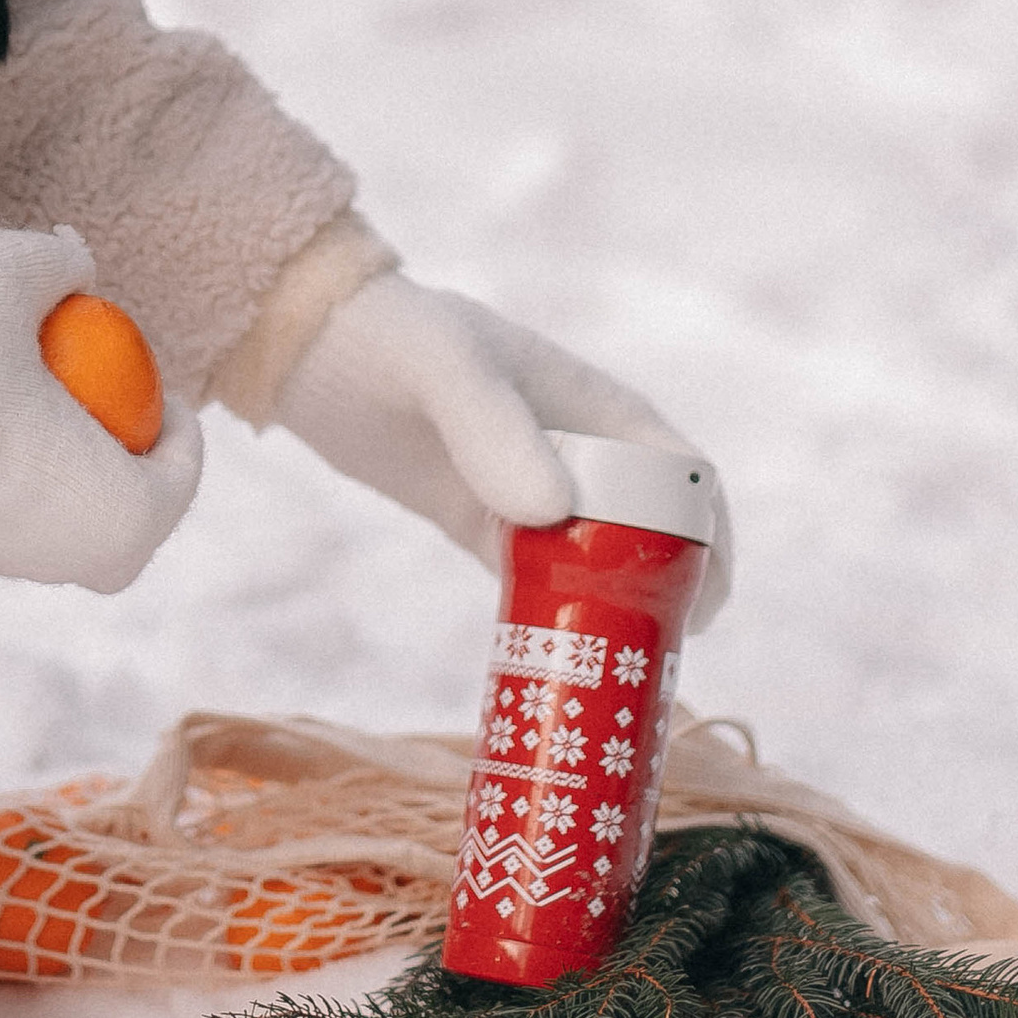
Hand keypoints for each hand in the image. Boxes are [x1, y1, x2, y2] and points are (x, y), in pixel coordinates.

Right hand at [0, 227, 202, 592]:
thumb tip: (77, 256)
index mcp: (107, 511)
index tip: (169, 400)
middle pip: (113, 540)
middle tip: (117, 425)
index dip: (185, 445)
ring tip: (43, 418)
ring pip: (42, 538)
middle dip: (127, 490)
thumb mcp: (16, 271)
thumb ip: (59, 263)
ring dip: (57, 485)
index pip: (173, 489)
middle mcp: (50, 557)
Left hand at [272, 271, 731, 623]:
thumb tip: (555, 510)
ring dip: (619, 612)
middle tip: (659, 661)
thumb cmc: (388, 338)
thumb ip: (492, 426)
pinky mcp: (482, 521)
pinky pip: (541, 578)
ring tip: (623, 678)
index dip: (708, 538)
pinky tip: (555, 667)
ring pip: (602, 561)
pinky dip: (557, 618)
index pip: (684, 475)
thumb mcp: (441, 368)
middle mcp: (577, 451)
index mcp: (596, 406)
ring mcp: (529, 489)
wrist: (309, 343)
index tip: (700, 603)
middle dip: (672, 590)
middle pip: (656, 530)